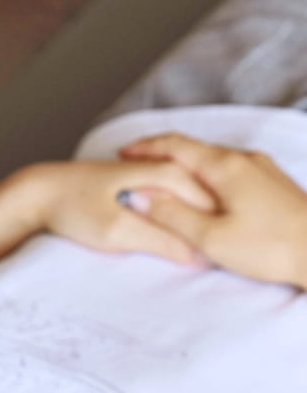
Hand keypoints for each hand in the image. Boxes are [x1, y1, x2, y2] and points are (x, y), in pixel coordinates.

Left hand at [21, 157, 214, 262]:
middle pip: (206, 200)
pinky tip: (177, 241)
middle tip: (222, 259)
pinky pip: (171, 202)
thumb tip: (200, 257)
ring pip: (188, 202)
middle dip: (214, 226)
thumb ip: (160, 241)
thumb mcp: (117, 231)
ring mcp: (152, 173)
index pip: (214, 203)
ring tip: (204, 253)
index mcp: (166, 172)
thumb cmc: (74, 210)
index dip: (223, 230)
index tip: (227, 258)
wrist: (38, 194)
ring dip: (196, 225)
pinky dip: (177, 220)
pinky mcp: (139, 185)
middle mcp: (165, 167)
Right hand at [119, 132, 306, 286]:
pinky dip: (204, 178)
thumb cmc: (270, 247)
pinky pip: (229, 171)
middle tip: (135, 169)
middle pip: (194, 149)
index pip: (175, 145)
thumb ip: (171, 214)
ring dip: (183, 168)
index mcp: (225, 167)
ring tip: (161, 184)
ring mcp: (261, 169)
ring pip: (212, 161)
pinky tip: (199, 196)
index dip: (145, 147)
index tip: (121, 153)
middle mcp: (244, 159)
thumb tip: (139, 196)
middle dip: (161, 156)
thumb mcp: (210, 237)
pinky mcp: (271, 183)